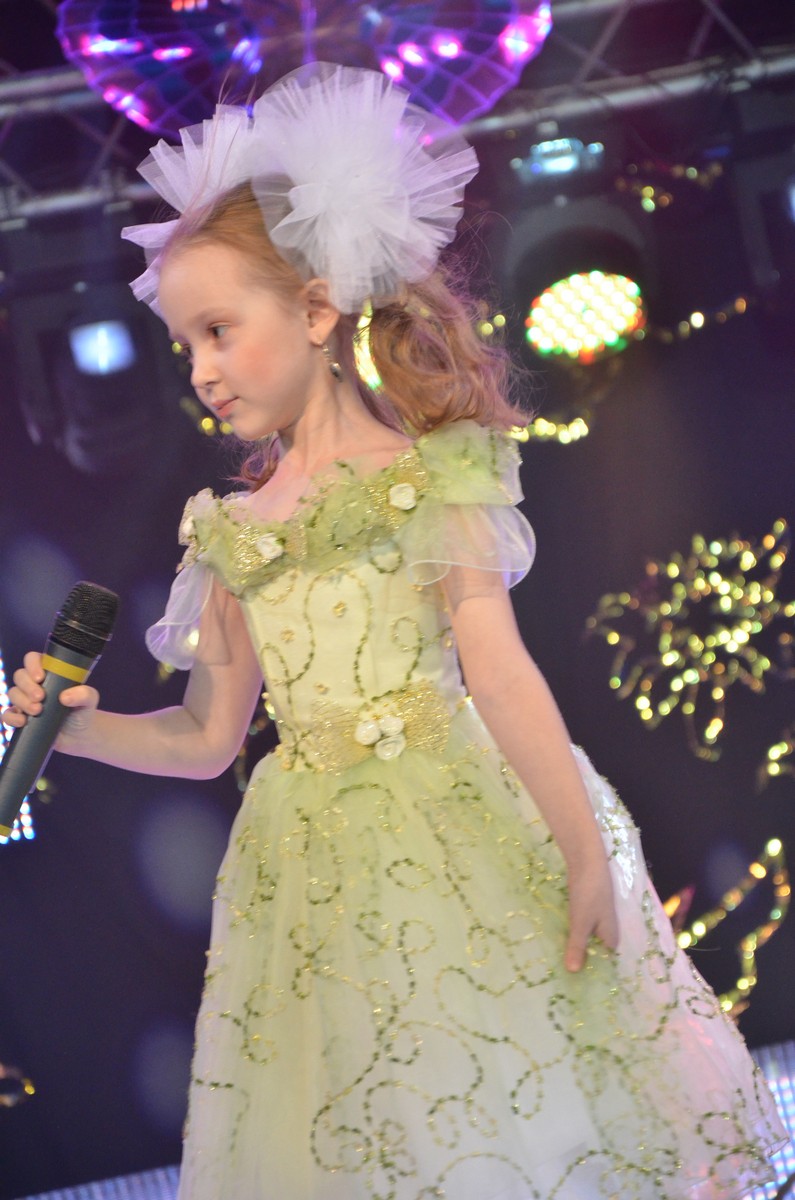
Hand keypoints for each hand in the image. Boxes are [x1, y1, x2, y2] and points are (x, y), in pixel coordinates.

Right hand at [4, 651, 99, 751]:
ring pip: (13, 693)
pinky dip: (11, 717)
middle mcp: (35, 684)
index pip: (33, 659)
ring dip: (22, 701)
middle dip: (28, 686)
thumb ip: (84, 694)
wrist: (78, 736)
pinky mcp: (21, 717)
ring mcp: (26, 700)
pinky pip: (7, 714)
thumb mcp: (89, 700)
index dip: (32, 664)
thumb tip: (64, 697)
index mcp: (50, 672)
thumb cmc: (83, 712)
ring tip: (37, 711)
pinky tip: (23, 722)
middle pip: (20, 675)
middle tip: (41, 697)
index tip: (40, 677)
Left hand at [564, 855, 618, 972]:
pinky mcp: (587, 910)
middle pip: (595, 953)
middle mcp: (608, 931)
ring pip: (587, 941)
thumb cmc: (588, 893)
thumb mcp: (581, 922)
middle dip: (582, 963)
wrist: (587, 860)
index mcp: (612, 938)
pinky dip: (572, 936)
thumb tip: (573, 973)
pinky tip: (559, 942)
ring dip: (575, 949)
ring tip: (558, 966)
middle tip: (563, 980)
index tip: (578, 989)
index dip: (593, 976)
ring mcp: (598, 920)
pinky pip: (580, 929)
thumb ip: (577, 946)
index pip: (604, 964)